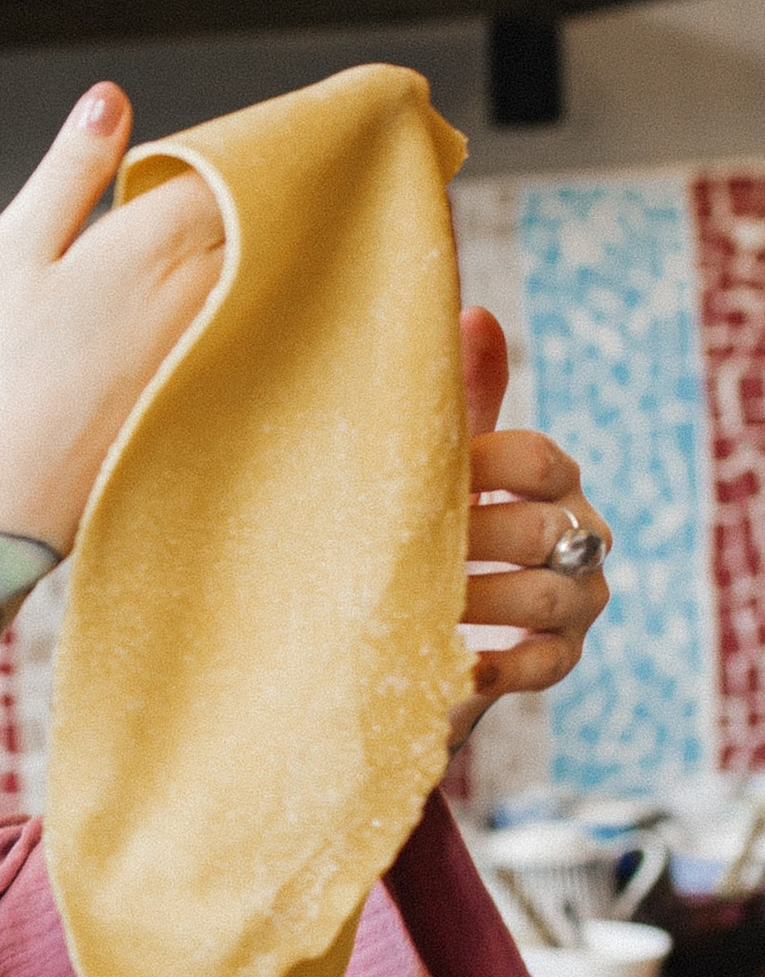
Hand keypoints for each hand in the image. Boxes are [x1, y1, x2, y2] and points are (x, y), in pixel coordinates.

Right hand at [0, 85, 223, 552]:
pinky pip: (258, 322)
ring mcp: (221, 344)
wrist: (4, 503)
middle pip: (267, 212)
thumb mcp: (13, 252)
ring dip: (265, 240)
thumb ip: (71, 171)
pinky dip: (253, 298)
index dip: (234, 145)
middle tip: (248, 173)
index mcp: (159, 240)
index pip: (234, 164)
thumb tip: (111, 98)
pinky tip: (225, 300)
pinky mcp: (219, 390)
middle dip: (263, 187)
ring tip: (241, 230)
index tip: (225, 139)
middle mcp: (209, 290)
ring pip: (268, 267)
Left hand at [452, 307, 609, 747]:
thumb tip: (474, 311)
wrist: (420, 616)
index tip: (423, 474)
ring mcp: (577, 600)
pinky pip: (544, 665)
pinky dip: (498, 665)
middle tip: (398, 548)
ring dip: (476, 598)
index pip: (539, 458)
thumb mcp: (441, 461)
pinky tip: (452, 661)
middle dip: (470, 538)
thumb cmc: (433, 521)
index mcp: (553, 479)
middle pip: (539, 528)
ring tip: (414, 600)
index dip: (484, 462)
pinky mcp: (561, 658)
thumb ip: (458, 397)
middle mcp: (579, 535)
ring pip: (544, 596)